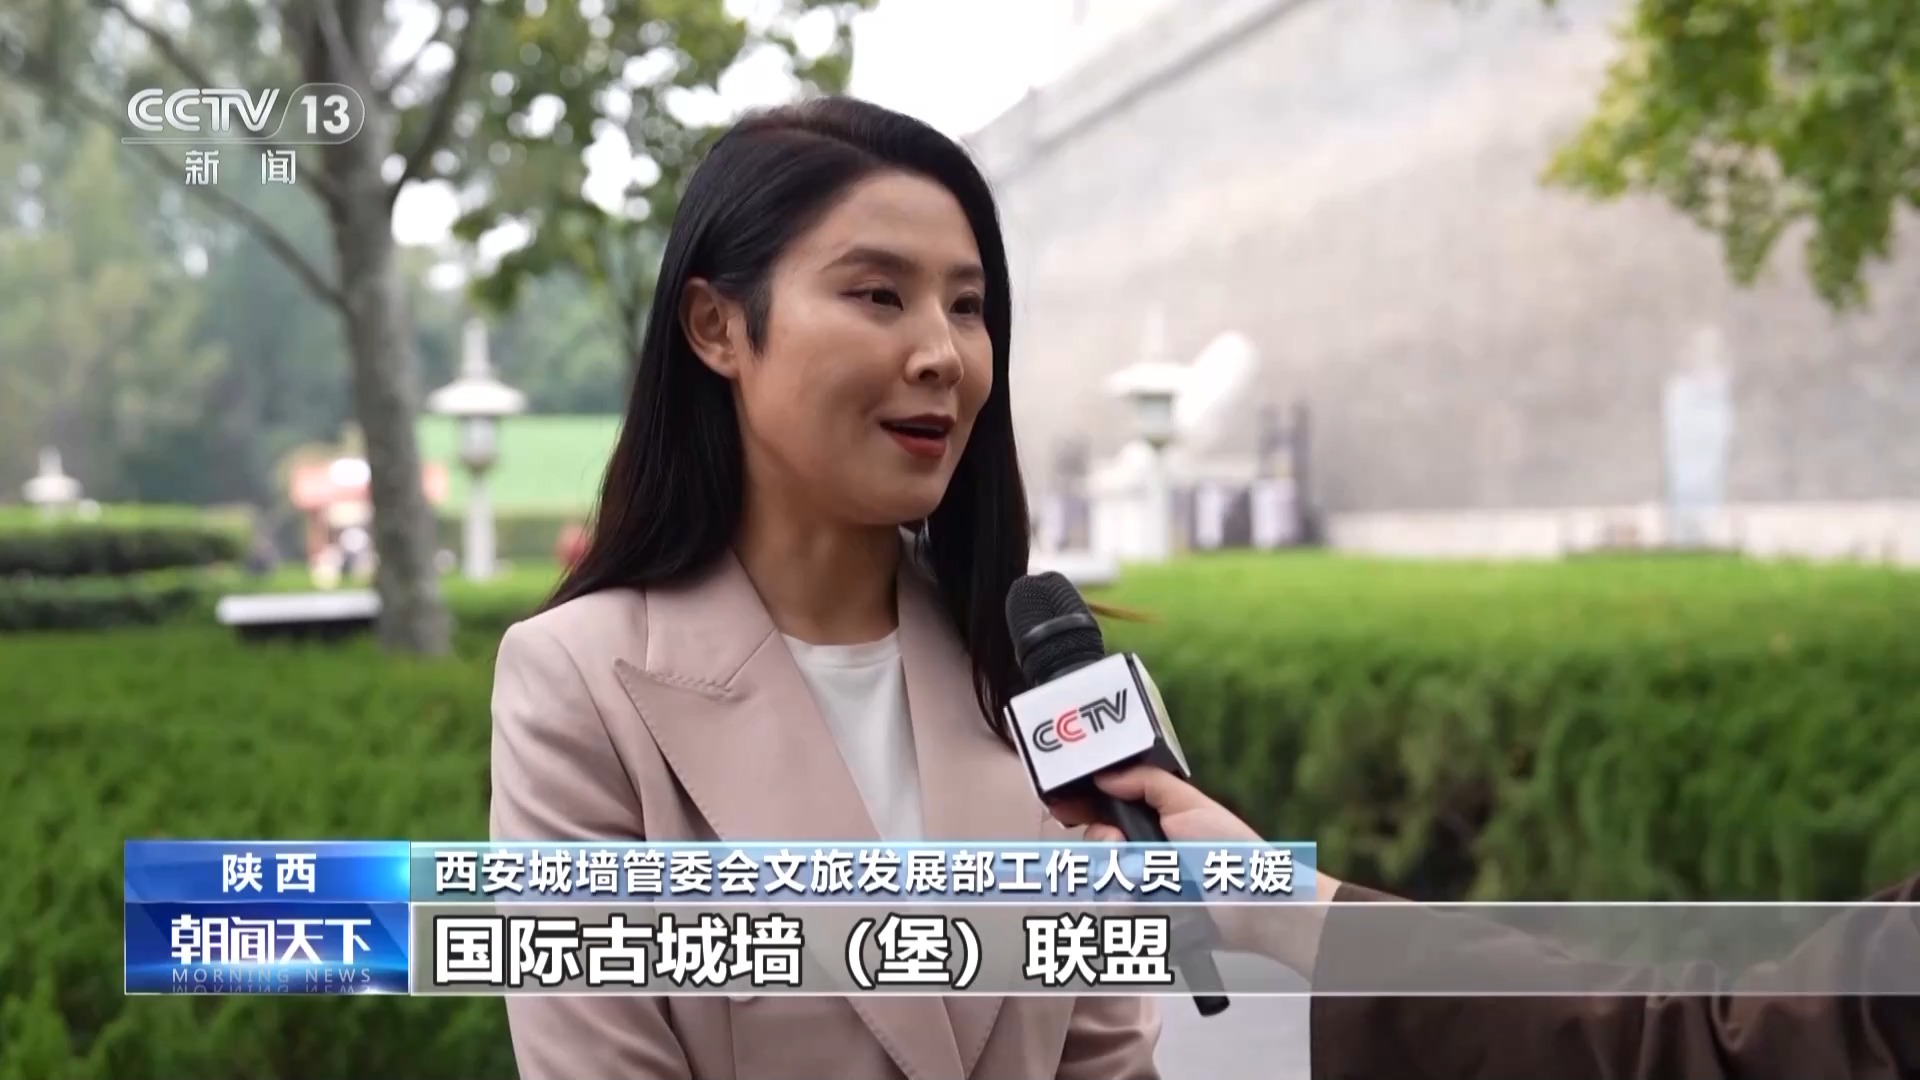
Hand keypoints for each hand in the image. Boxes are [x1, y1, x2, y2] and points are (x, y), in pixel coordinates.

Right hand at [1048, 765, 1337, 974]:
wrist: (1254, 905)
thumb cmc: (1229, 850)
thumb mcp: (1189, 803)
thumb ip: (1145, 782)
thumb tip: (1105, 775)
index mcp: (1153, 821)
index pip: (1103, 810)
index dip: (1080, 807)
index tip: (1064, 807)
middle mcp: (1143, 853)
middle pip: (1094, 845)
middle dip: (1101, 843)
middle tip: (1118, 844)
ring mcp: (1142, 888)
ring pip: (1098, 880)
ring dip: (1114, 876)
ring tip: (1141, 879)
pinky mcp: (1144, 918)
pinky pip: (1113, 911)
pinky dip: (1123, 905)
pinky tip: (1140, 901)